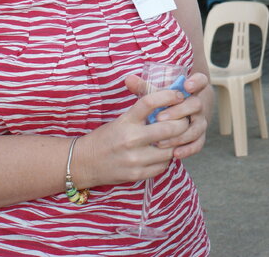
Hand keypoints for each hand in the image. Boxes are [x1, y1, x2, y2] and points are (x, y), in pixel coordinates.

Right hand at [73, 85, 192, 187]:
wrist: (84, 162)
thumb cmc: (106, 137)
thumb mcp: (121, 119)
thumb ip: (142, 112)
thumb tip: (168, 98)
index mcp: (126, 121)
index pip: (149, 102)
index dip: (168, 96)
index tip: (178, 95)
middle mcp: (131, 139)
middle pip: (168, 128)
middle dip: (182, 123)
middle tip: (184, 120)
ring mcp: (135, 158)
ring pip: (170, 149)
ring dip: (176, 143)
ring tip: (174, 138)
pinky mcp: (137, 174)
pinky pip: (163, 165)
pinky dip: (167, 158)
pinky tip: (162, 153)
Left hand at [126, 72, 212, 159]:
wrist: (176, 119)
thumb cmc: (163, 104)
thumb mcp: (157, 95)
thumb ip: (145, 87)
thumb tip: (129, 79)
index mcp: (190, 90)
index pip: (201, 80)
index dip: (196, 82)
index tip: (185, 85)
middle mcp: (197, 105)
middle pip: (196, 104)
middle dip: (179, 111)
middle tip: (159, 118)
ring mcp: (200, 122)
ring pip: (196, 127)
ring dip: (180, 134)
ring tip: (160, 141)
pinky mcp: (199, 138)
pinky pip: (198, 144)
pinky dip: (187, 149)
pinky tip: (175, 154)